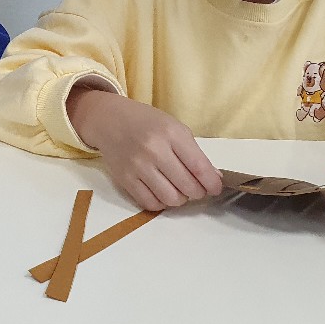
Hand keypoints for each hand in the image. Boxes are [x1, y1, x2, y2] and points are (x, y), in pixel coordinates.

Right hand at [68, 87, 222, 211]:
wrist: (109, 119)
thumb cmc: (146, 122)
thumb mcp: (174, 127)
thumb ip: (194, 152)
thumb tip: (213, 178)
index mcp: (171, 133)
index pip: (199, 167)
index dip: (212, 183)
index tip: (215, 188)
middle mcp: (154, 150)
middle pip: (187, 186)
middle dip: (198, 192)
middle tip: (196, 188)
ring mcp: (138, 166)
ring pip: (171, 199)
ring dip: (180, 199)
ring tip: (179, 190)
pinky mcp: (125, 179)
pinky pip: (150, 203)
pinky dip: (161, 203)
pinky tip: (162, 192)